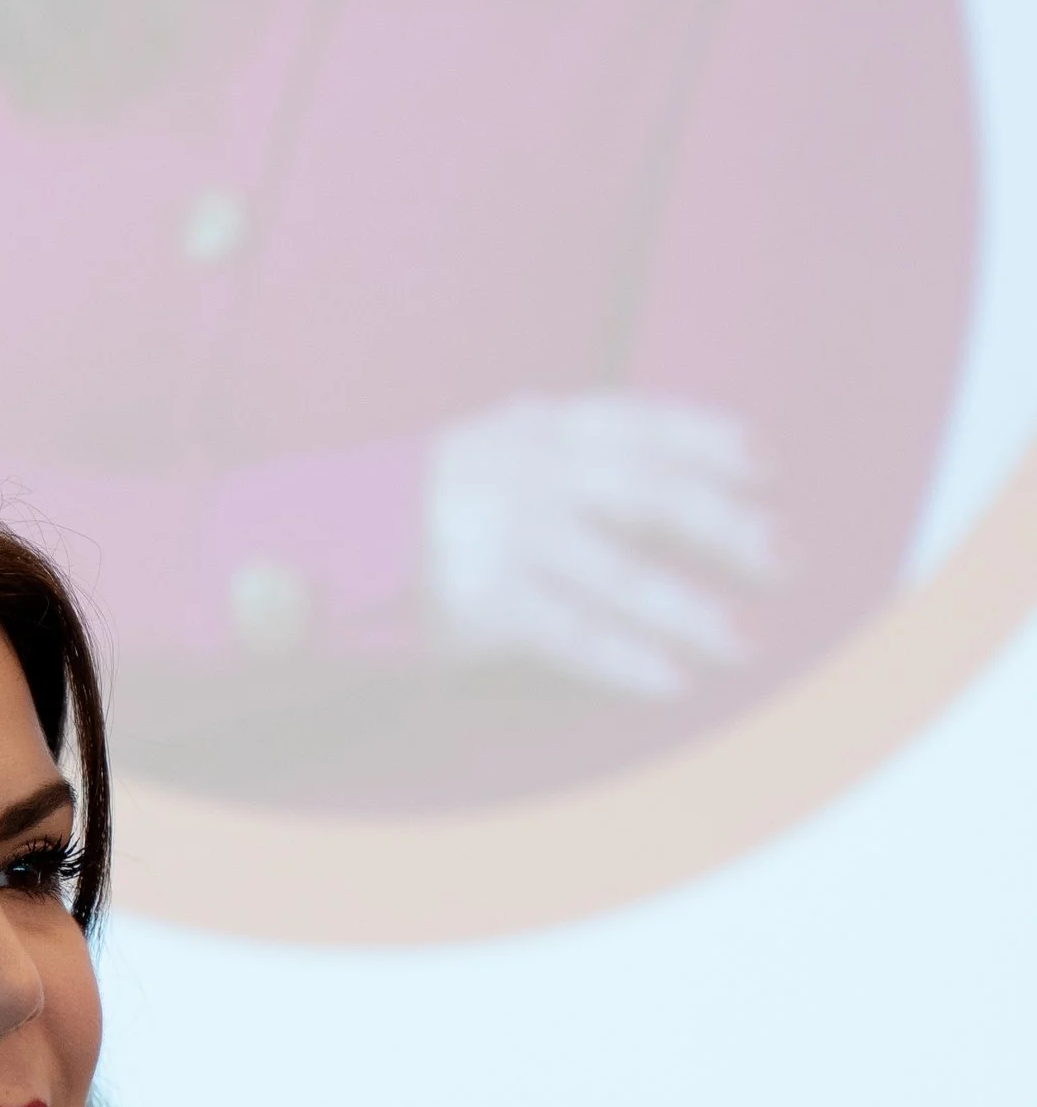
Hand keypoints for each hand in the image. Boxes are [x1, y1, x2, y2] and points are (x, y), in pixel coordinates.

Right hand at [426, 394, 776, 700]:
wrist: (318, 547)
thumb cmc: (416, 504)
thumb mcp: (479, 446)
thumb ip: (547, 439)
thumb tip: (609, 428)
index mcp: (537, 430)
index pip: (641, 425)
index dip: (709, 441)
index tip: (769, 464)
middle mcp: (531, 474)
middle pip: (652, 497)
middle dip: (728, 529)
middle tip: (787, 559)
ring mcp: (511, 539)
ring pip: (624, 577)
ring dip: (693, 612)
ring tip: (745, 642)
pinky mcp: (488, 605)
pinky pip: (574, 636)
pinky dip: (627, 660)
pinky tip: (672, 681)